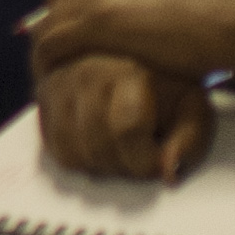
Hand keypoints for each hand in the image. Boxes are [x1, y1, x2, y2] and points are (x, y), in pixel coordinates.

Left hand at [26, 0, 234, 83]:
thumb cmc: (219, 23)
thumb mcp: (176, 1)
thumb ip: (147, 5)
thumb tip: (134, 26)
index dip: (62, 3)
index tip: (63, 27)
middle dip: (50, 24)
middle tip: (52, 54)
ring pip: (53, 18)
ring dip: (46, 45)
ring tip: (48, 71)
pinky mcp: (100, 17)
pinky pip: (55, 39)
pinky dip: (48, 59)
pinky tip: (53, 76)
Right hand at [37, 54, 215, 183]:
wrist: (131, 59)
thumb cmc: (167, 90)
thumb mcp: (192, 109)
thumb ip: (190, 141)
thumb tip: (167, 175)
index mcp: (128, 70)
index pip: (127, 129)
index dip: (145, 160)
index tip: (157, 164)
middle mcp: (85, 74)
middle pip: (98, 147)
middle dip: (124, 166)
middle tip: (141, 158)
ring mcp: (58, 86)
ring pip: (73, 153)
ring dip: (101, 165)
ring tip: (121, 152)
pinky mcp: (42, 100)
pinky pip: (55, 151)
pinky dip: (79, 159)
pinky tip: (100, 146)